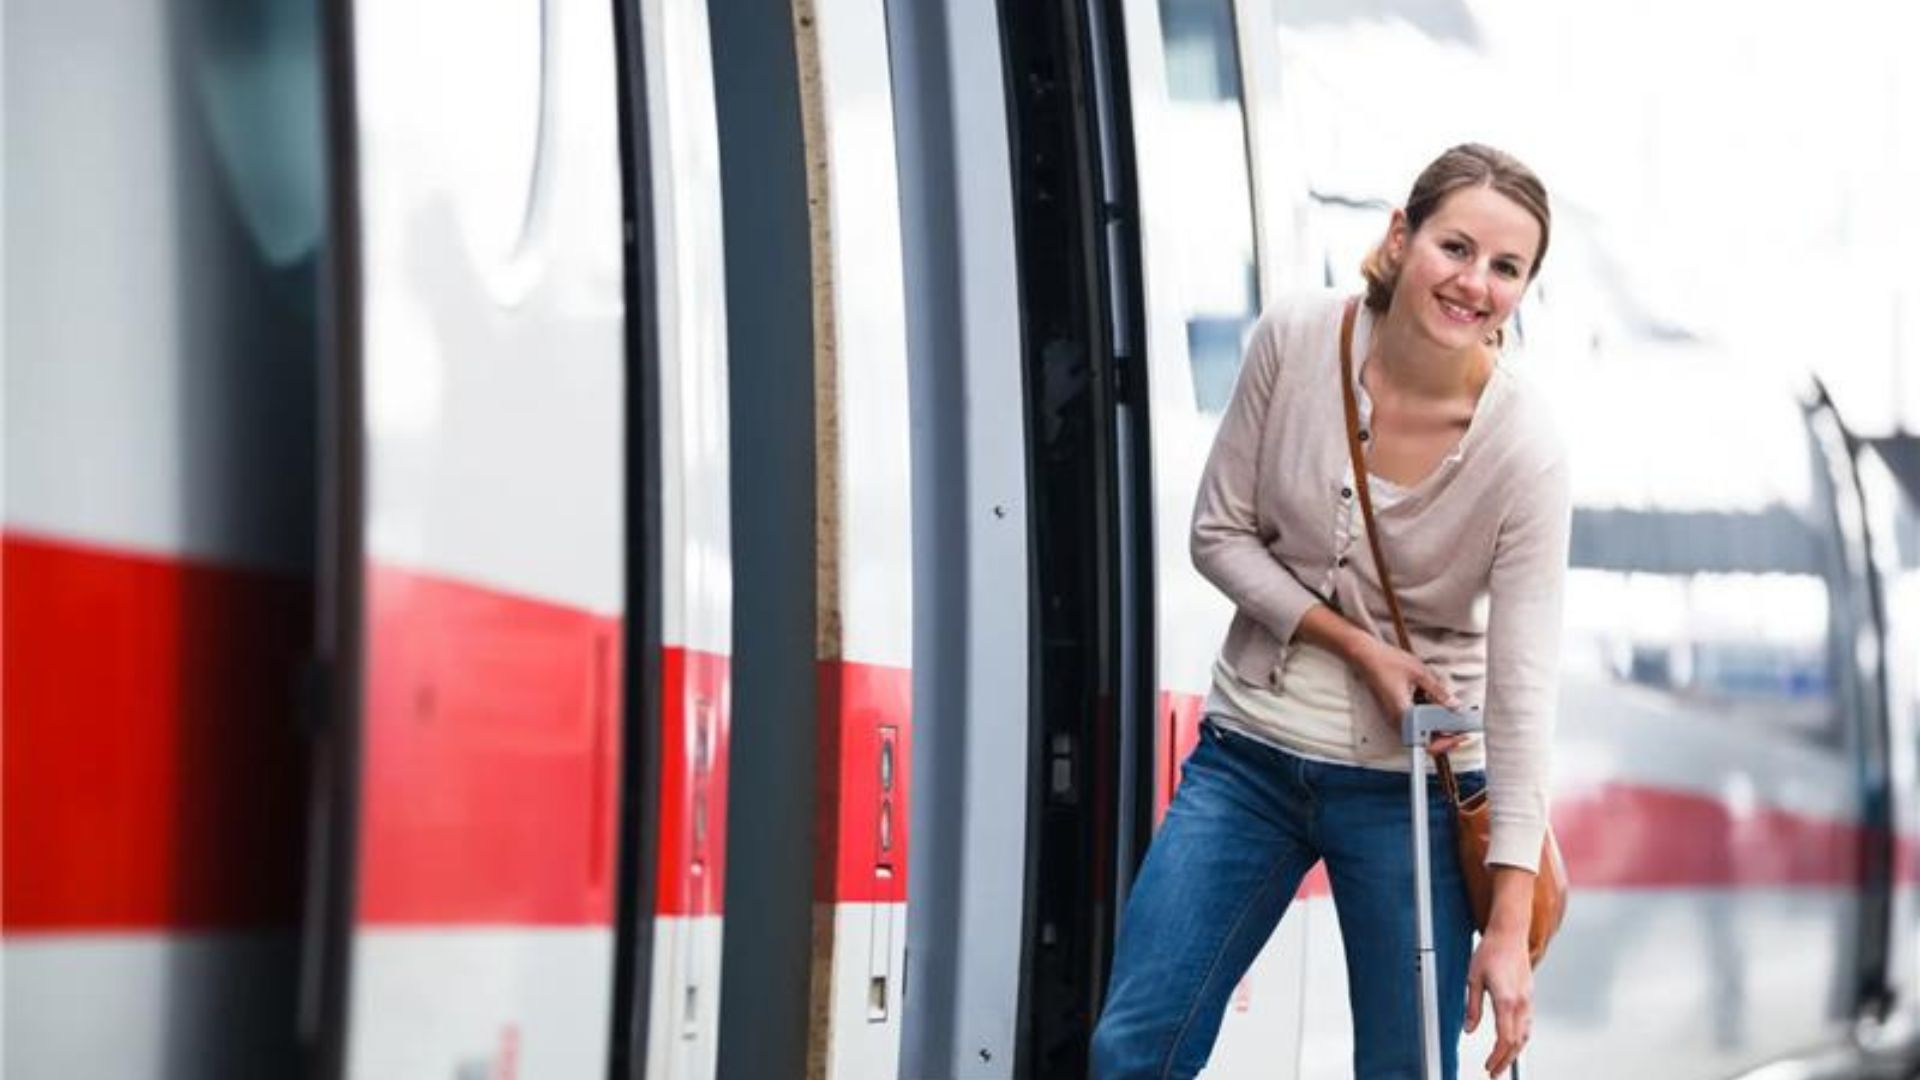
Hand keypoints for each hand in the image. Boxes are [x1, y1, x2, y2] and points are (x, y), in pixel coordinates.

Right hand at [1346, 636, 1467, 753]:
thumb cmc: (1388, 662)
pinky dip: (1425, 723)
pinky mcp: (1392, 712)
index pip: (1426, 740)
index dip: (1445, 742)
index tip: (1459, 736)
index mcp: (1403, 713)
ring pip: (1416, 734)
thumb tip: (1455, 706)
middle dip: (1442, 739)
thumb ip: (1439, 692)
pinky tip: (1434, 712)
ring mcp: (1392, 717)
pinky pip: (1411, 725)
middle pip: (1421, 741)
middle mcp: (1396, 719)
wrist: (1365, 655)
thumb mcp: (1420, 673)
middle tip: (1460, 732)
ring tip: (1450, 722)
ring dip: (1434, 732)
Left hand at [1465, 929, 1532, 1076]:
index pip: (1505, 1038)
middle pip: (1518, 1041)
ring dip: (1515, 1051)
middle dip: (1507, 1060)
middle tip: (1495, 1073)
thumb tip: (1469, 1029)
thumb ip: (1472, 1007)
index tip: (1488, 1067)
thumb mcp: (1473, 979)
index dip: (1497, 1056)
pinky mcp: (1529, 995)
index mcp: (1506, 1000)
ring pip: (1526, 1034)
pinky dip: (1521, 1038)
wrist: (1510, 932)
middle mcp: (1521, 1002)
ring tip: (1503, 1062)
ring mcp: (1528, 999)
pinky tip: (1513, 1042)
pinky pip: (1528, 1023)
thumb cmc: (1491, 951)